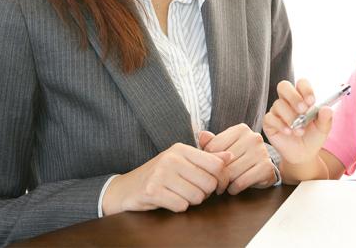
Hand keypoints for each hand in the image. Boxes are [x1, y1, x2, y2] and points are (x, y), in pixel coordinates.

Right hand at [102, 142, 231, 214]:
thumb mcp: (182, 161)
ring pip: (196, 196)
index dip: (222, 179)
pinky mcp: (153, 191)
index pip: (216, 164)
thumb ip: (207, 158)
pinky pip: (181, 206)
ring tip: (179, 195)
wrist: (125, 188)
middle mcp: (171, 158)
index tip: (217, 186)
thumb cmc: (159, 174)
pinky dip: (178, 207)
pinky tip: (169, 200)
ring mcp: (160, 174)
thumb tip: (230, 156)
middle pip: (209, 183)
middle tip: (193, 191)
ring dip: (191, 201)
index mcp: (181, 148)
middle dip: (205, 193)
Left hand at [198, 123, 275, 194]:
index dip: (209, 160)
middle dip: (217, 173)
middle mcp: (253, 138)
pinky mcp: (266, 168)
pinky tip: (234, 187)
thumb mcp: (225, 147)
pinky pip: (241, 182)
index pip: (214, 146)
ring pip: (231, 172)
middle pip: (223, 161)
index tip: (211, 166)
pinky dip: (234, 188)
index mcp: (241, 129)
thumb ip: (211, 142)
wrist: (262, 169)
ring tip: (226, 182)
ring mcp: (262, 152)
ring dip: (225, 182)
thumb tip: (202, 135)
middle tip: (217, 177)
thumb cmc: (240, 156)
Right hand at [261, 79, 332, 164]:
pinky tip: (289, 132)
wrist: (304, 154)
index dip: (305, 89)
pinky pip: (270, 117)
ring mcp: (277, 110)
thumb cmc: (313, 136)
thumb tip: (326, 109)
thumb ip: (325, 118)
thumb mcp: (323, 128)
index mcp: (302, 97)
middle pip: (283, 86)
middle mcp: (288, 100)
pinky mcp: (269, 122)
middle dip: (294, 97)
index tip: (311, 101)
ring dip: (291, 118)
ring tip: (299, 131)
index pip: (301, 83)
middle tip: (303, 110)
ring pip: (278, 104)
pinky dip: (281, 125)